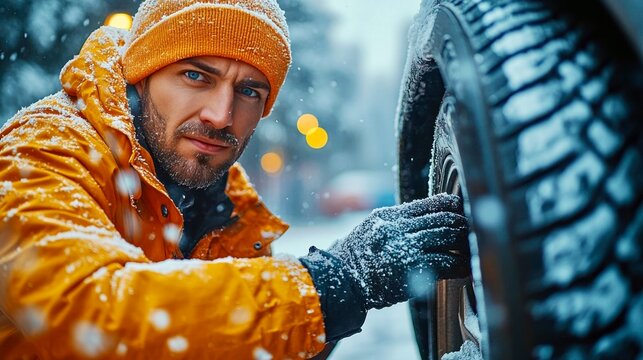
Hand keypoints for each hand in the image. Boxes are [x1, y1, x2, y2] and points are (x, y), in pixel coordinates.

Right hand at [327, 193, 468, 309]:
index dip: (450, 205)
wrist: (342, 282)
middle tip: (472, 229)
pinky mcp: (413, 269)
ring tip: (472, 246)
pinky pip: (446, 263)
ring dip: (464, 242)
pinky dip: (460, 265)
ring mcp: (405, 247)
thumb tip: (424, 217)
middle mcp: (398, 228)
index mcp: (389, 216)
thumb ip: (394, 222)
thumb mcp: (370, 230)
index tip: (460, 208)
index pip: (428, 204)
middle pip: (442, 218)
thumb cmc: (356, 259)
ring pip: (447, 236)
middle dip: (461, 223)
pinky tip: (466, 267)